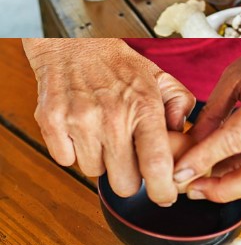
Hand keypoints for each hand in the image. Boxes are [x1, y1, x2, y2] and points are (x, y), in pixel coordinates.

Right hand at [23, 38, 195, 205]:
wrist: (73, 46)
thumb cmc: (120, 65)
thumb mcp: (161, 78)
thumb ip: (180, 105)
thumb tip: (184, 135)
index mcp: (144, 106)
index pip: (156, 163)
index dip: (163, 189)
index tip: (166, 198)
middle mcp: (112, 117)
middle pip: (125, 183)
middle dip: (131, 177)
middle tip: (130, 156)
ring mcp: (80, 122)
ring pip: (95, 173)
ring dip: (102, 161)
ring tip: (105, 133)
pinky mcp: (52, 124)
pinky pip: (66, 161)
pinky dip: (74, 152)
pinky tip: (83, 130)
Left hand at [176, 39, 240, 201]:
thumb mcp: (235, 76)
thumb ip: (213, 112)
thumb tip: (193, 143)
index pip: (232, 142)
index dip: (202, 161)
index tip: (180, 174)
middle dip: (222, 191)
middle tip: (195, 191)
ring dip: (234, 179)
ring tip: (206, 176)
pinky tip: (231, 159)